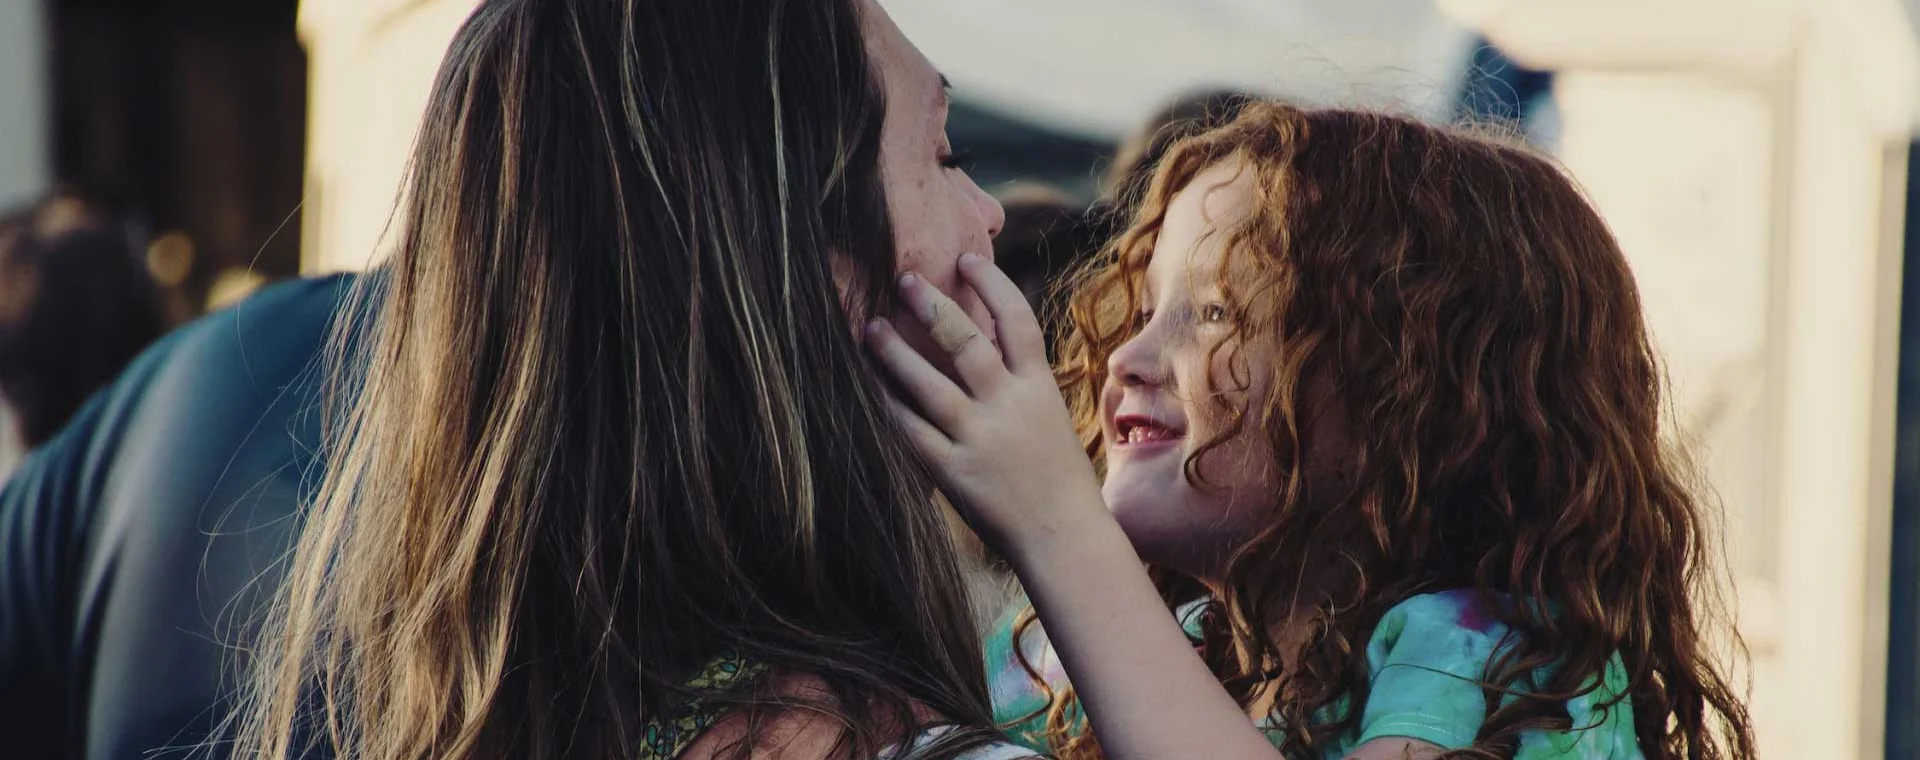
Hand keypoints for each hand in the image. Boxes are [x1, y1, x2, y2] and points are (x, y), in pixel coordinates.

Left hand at [864, 253, 1106, 558]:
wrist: (1066, 538)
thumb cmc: (1058, 477)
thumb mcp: (1049, 417)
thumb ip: (1019, 381)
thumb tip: (987, 337)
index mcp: (1039, 388)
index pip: (1017, 320)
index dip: (991, 283)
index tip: (965, 257)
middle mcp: (1010, 407)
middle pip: (967, 342)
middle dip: (932, 306)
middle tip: (902, 278)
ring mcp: (981, 440)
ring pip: (930, 384)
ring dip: (896, 352)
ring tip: (870, 327)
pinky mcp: (956, 473)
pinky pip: (913, 432)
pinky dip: (888, 406)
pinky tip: (867, 386)